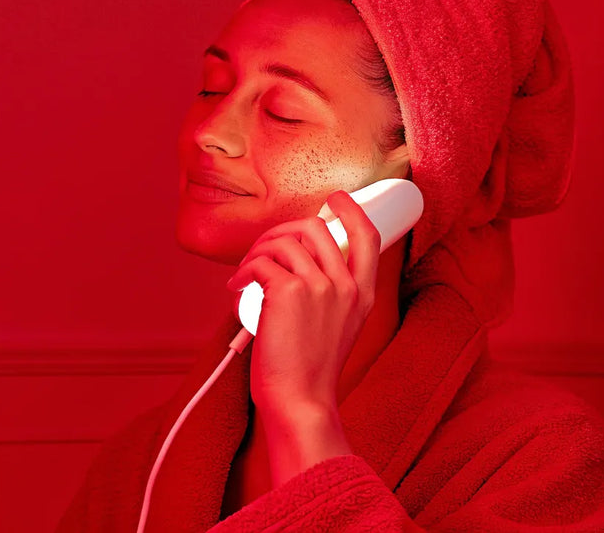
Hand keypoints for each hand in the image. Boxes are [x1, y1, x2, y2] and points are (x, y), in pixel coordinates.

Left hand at [225, 189, 381, 418]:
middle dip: (281, 231)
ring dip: (256, 253)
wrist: (300, 401)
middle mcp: (346, 286)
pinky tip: (236, 289)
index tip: (335, 201)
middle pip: (315, 229)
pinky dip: (242, 272)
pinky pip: (259, 264)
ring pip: (283, 242)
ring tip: (245, 276)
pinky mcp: (288, 292)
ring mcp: (319, 287)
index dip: (351, 210)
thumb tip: (297, 263)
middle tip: (263, 252)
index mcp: (363, 295)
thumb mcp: (340, 329)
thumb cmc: (311, 372)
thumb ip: (331, 297)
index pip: (367, 236)